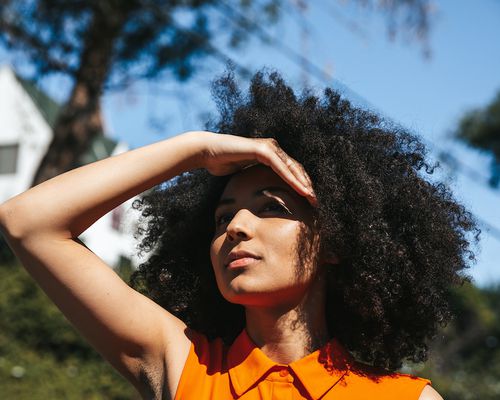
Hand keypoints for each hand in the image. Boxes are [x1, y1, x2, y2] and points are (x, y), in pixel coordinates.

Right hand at [195, 131, 316, 205]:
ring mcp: (268, 147)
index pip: (291, 171)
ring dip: (303, 183)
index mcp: (270, 155)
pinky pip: (281, 167)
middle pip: (296, 169)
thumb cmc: (222, 163)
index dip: (301, 185)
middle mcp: (272, 149)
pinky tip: (300, 190)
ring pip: (292, 167)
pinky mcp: (262, 149)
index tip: (308, 201)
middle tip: (316, 202)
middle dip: (307, 185)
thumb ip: (254, 180)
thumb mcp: (244, 176)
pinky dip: (291, 179)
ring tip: (311, 198)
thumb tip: (257, 197)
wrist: (208, 152)